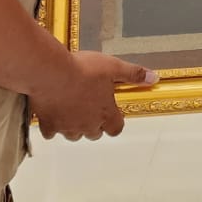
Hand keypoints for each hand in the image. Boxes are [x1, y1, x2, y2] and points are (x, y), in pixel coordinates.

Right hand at [31, 52, 156, 140]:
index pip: (116, 128)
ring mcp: (66, 126)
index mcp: (105, 113)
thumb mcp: (113, 67)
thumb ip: (133, 74)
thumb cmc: (82, 70)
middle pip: (94, 133)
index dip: (115, 122)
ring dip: (75, 126)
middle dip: (95, 124)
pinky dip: (52, 126)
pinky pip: (51, 132)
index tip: (112, 112)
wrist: (50, 72)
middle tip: (91, 107)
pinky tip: (52, 112)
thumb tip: (153, 77)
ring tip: (73, 109)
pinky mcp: (48, 124)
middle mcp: (87, 124)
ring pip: (74, 135)